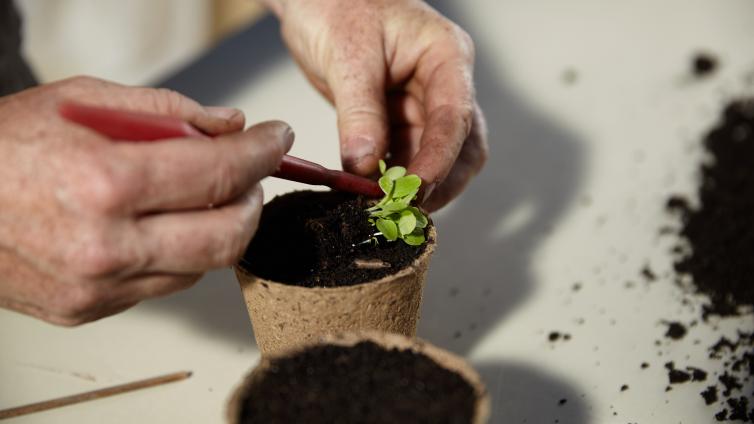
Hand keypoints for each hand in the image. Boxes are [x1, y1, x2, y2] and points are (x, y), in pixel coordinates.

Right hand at [0, 76, 292, 324]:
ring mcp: (97, 287)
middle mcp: (104, 245)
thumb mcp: (81, 100)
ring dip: (218, 228)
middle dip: (253, 200)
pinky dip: (177, 253)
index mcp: (104, 183)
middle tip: (250, 174)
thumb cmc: (3, 146)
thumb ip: (167, 111)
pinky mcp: (88, 310)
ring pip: (201, 267)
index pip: (217, 173)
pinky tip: (158, 225)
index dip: (261, 153)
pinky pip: (162, 284)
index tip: (277, 139)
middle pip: (225, 236)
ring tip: (199, 195)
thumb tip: (229, 124)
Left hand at [263, 0, 487, 210]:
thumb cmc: (337, 5)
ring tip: (382, 207)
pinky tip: (370, 192)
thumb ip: (359, 111)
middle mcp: (443, 84)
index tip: (415, 190)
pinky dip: (390, 179)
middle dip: (436, 182)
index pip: (456, 117)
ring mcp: (423, 105)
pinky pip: (404, 158)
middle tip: (401, 209)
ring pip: (434, 158)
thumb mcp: (347, 55)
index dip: (440, 159)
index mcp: (445, 57)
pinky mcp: (398, 121)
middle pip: (461, 147)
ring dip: (412, 186)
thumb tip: (364, 166)